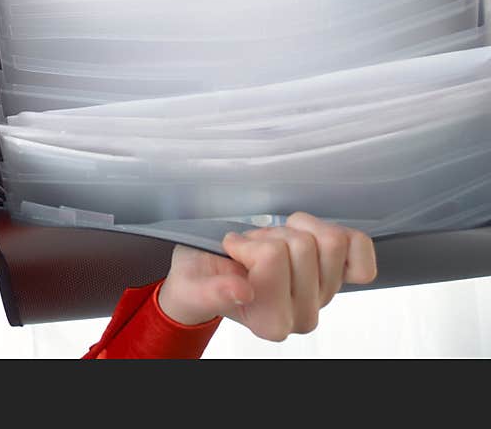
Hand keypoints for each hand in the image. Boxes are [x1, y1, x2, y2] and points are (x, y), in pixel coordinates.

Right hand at [157, 211, 376, 340]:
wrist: (211, 276)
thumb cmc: (201, 278)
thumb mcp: (192, 284)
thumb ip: (212, 291)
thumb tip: (242, 291)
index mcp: (269, 323)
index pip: (273, 258)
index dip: (247, 244)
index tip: (232, 251)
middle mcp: (303, 316)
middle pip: (302, 246)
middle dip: (270, 236)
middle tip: (251, 247)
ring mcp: (325, 296)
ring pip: (331, 241)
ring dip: (298, 229)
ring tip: (274, 241)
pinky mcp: (340, 277)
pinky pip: (360, 250)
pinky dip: (340, 236)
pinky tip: (311, 239)